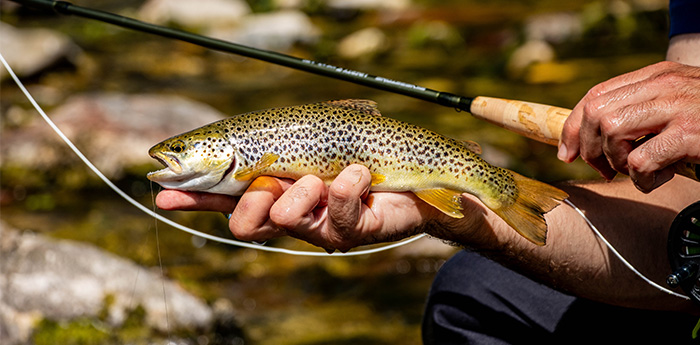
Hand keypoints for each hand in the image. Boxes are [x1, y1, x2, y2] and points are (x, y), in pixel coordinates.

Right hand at [155, 165, 485, 251]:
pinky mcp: (354, 229)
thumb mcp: (317, 137)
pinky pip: (339, 210)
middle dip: (249, 204)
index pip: (226, 195)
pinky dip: (350, 182)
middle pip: (245, 222)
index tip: (163, 190)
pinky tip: (362, 171)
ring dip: (301, 190)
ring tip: (323, 175)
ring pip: (285, 217)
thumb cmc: (369, 150)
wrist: (425, 171)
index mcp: (278, 187)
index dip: (194, 195)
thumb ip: (280, 147)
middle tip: (267, 186)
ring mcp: (321, 224)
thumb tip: (247, 151)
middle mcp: (293, 211)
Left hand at [558, 61, 699, 192]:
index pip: (595, 95)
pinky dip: (641, 179)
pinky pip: (639, 161)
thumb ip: (638, 113)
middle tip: (604, 169)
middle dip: (590, 148)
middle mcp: (664, 85)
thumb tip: (586, 139)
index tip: (567, 153)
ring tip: (637, 171)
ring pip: (611, 131)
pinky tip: (659, 179)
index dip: (572, 127)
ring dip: (616, 161)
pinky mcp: (691, 134)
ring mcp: (678, 107)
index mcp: (656, 76)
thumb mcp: (672, 108)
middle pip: (596, 113)